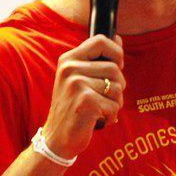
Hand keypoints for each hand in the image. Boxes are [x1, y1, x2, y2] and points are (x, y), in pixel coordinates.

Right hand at [42, 34, 125, 159]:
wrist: (57, 137)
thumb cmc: (73, 107)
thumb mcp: (79, 79)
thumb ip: (97, 60)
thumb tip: (118, 38)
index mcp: (69, 59)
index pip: (101, 41)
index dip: (117, 53)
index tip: (117, 66)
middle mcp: (70, 69)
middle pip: (115, 69)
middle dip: (118, 87)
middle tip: (105, 98)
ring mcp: (77, 85)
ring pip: (117, 88)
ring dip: (115, 103)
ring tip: (100, 109)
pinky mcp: (85, 102)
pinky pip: (114, 106)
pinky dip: (111, 116)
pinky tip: (98, 119)